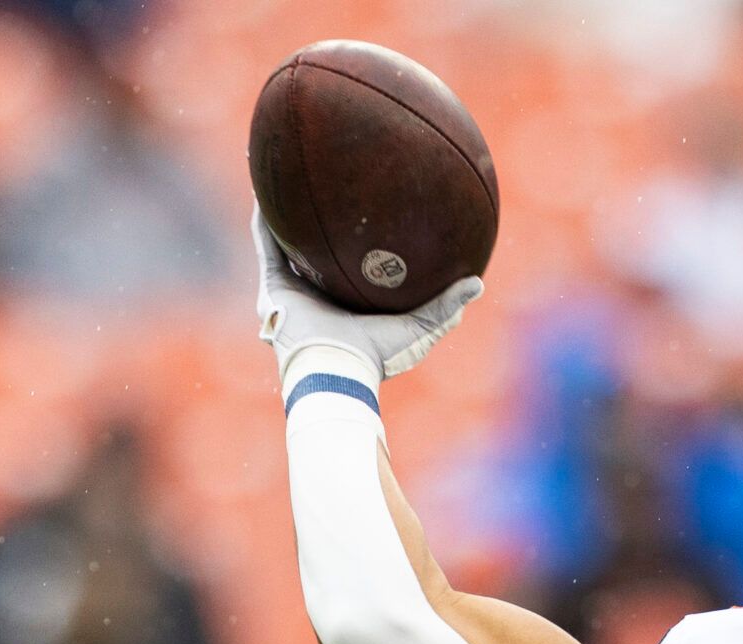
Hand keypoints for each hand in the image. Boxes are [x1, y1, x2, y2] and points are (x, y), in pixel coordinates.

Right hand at [253, 205, 482, 383]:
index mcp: (350, 305)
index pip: (355, 268)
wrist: (337, 369)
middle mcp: (320, 296)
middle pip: (319, 252)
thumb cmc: (379, 355)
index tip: (371, 214)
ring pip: (287, 244)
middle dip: (321, 224)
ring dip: (286, 213)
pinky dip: (264, 219)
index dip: (360, 244)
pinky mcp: (274, 288)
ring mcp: (294, 291)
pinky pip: (268, 245)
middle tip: (332, 189)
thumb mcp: (421, 328)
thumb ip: (446, 306)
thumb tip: (477, 282)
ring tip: (289, 175)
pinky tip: (269, 188)